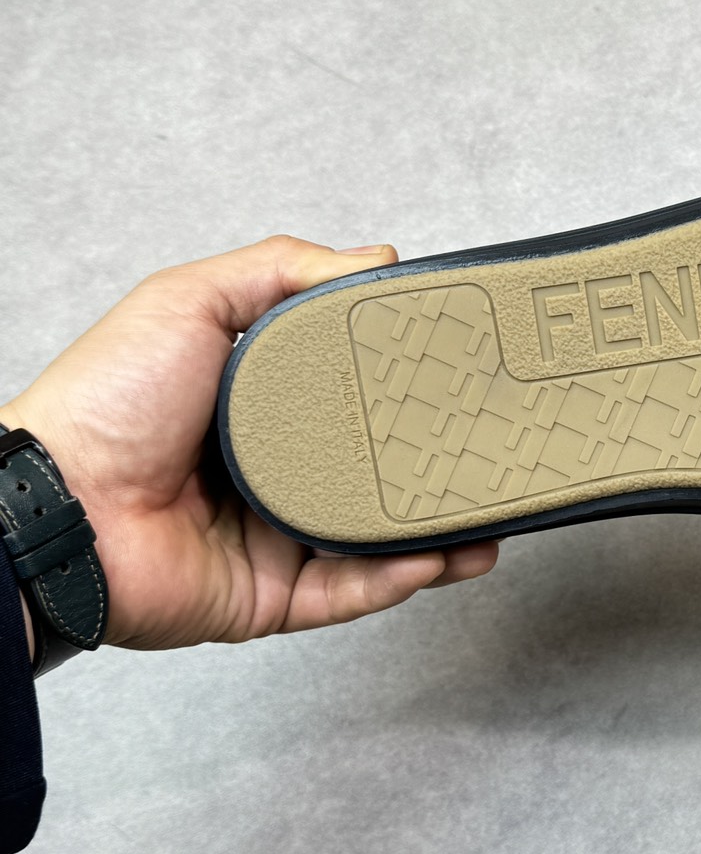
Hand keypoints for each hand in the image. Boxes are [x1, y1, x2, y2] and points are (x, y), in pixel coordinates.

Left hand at [0, 237, 497, 652]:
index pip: (348, 394)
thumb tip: (374, 257)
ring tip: (486, 518)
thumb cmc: (104, 403)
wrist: (61, 507)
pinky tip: (439, 556)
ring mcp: (273, 539)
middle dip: (434, 470)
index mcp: (253, 407)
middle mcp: (268, 474)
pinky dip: (399, 578)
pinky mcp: (271, 597)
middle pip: (373, 473)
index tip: (457, 376)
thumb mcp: (189, 301)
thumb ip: (280, 270)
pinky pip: (351, 593)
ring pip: (376, 540)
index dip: (403, 388)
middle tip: (487, 454)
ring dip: (435, 532)